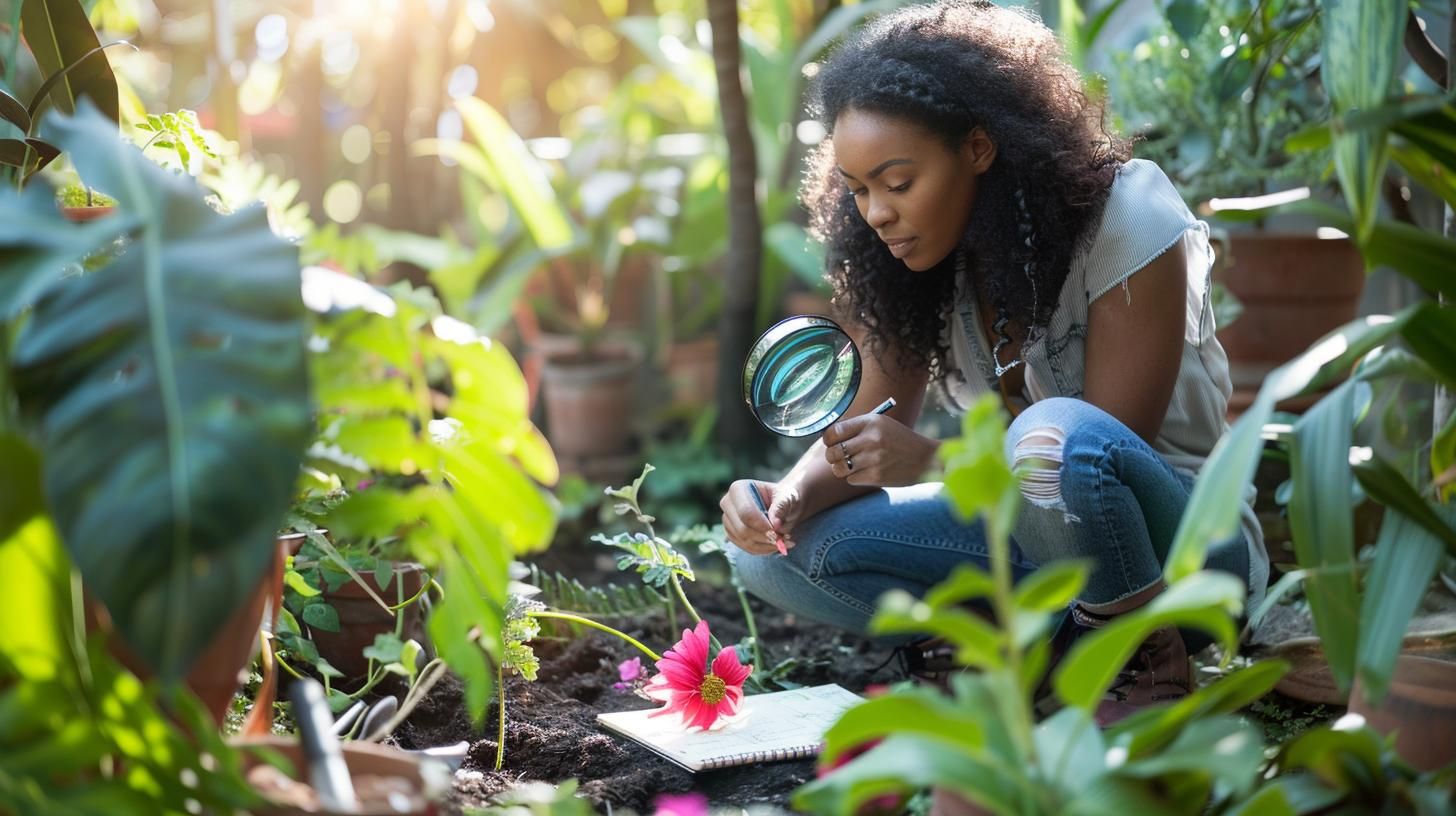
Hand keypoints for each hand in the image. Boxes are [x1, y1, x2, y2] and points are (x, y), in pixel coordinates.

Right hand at [720, 479, 803, 555]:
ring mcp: (727, 520)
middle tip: (785, 539)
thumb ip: (782, 507)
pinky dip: (763, 549)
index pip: (745, 512)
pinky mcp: (732, 535)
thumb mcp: (788, 497)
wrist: (782, 506)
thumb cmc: (783, 498)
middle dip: (765, 537)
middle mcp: (727, 503)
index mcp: (738, 488)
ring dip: (767, 545)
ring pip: (745, 541)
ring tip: (784, 541)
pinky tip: (775, 544)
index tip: (778, 531)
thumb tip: (775, 524)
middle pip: (742, 529)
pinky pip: (746, 548)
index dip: (762, 525)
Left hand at [822, 413, 939, 485]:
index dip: (827, 439)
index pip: (834, 431)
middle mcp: (871, 438)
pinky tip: (867, 472)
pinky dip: (855, 478)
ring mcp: (874, 458)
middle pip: (832, 452)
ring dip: (841, 469)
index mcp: (871, 422)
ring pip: (839, 468)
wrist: (926, 458)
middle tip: (838, 457)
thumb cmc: (899, 440)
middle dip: (831, 456)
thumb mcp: (881, 424)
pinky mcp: (876, 476)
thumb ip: (857, 428)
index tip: (831, 443)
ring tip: (851, 466)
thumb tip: (828, 437)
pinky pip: (851, 479)